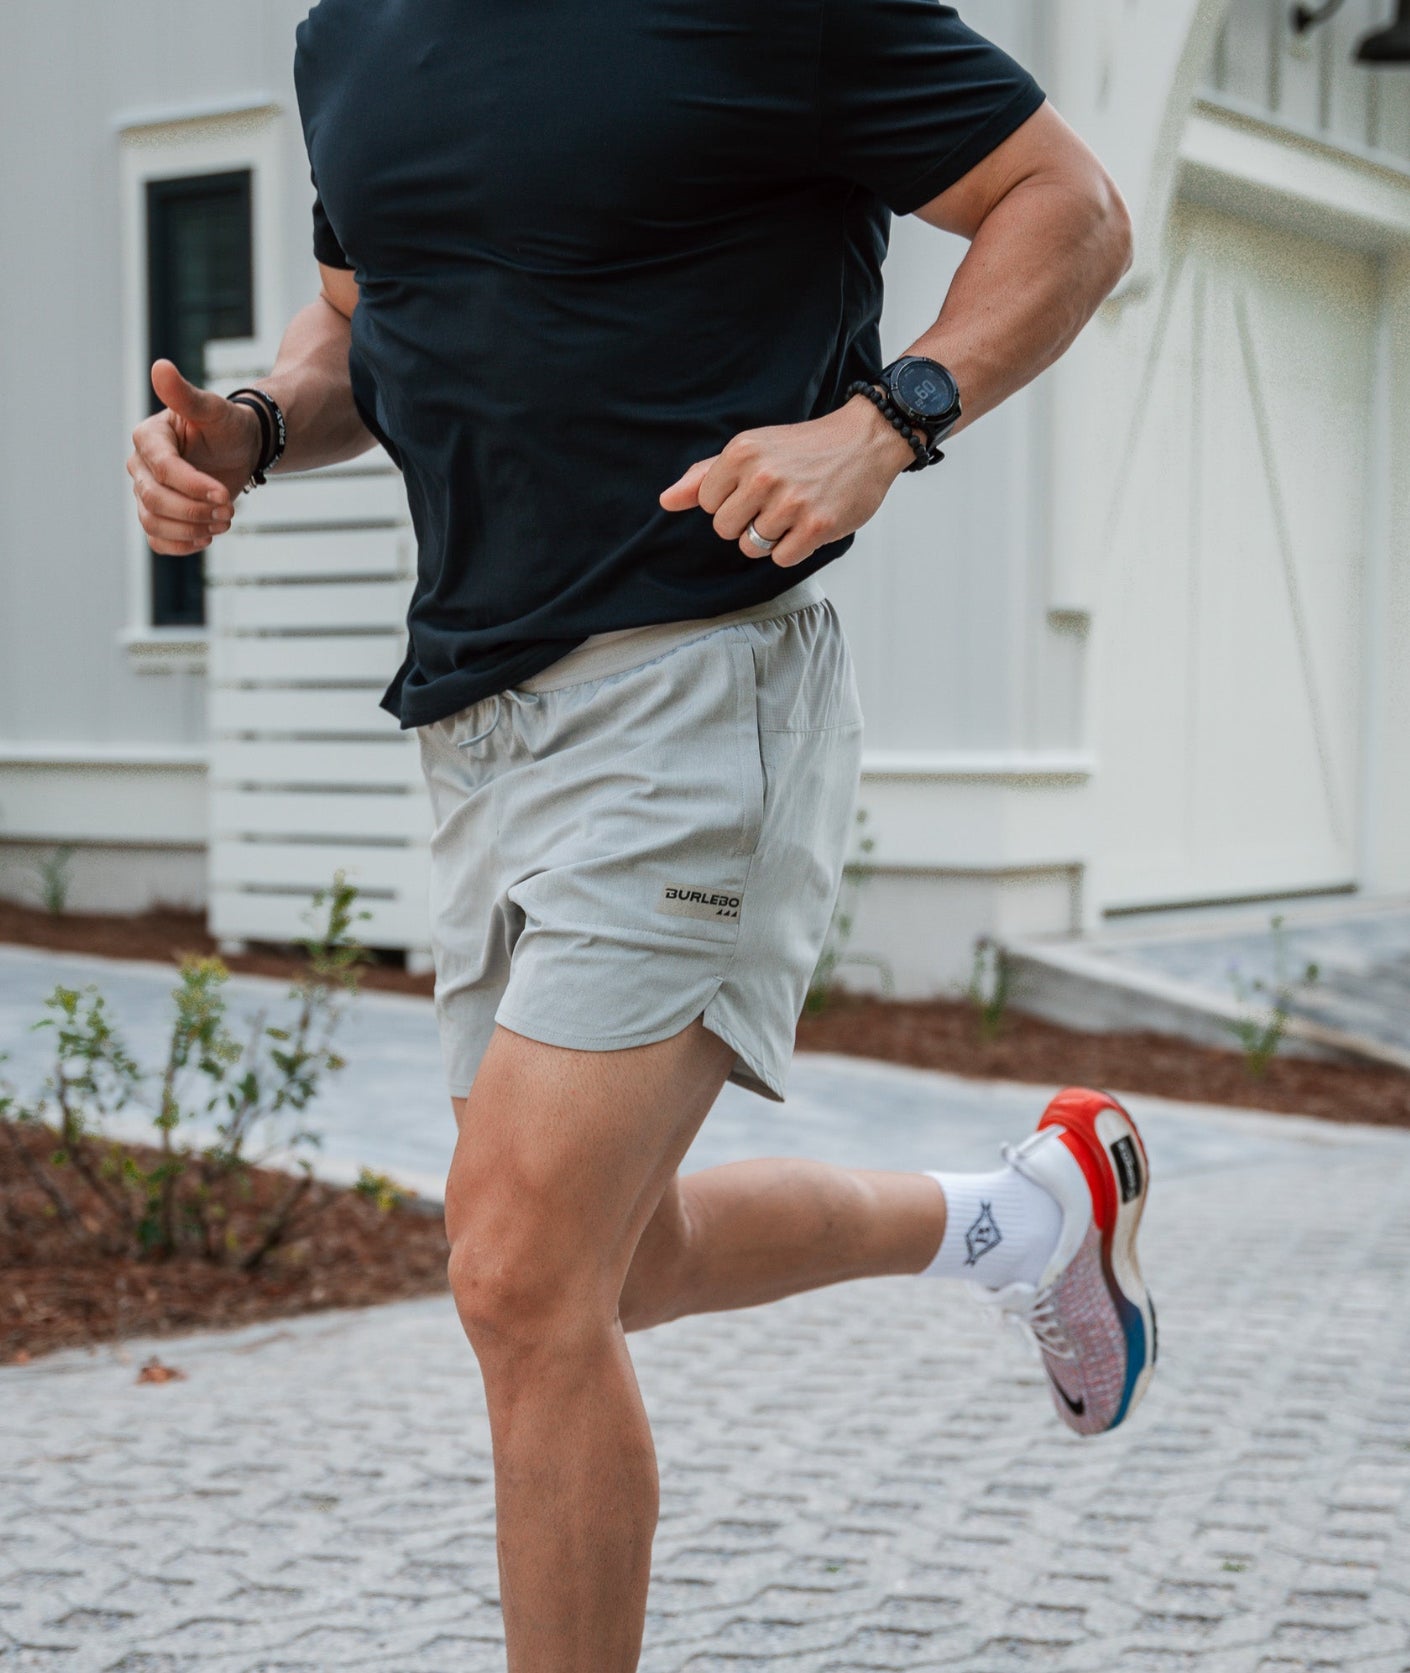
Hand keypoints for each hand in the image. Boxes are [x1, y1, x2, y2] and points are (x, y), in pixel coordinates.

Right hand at [126, 360, 263, 554]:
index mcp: (149, 437)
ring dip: (191, 530)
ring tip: (223, 523)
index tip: (225, 496)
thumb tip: (160, 366)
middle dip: (195, 511)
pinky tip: (206, 538)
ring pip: (153, 523)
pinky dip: (180, 546)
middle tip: (229, 512)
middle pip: (155, 500)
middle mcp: (140, 465)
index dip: (193, 486)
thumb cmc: (228, 426)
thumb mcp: (214, 410)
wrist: (240, 449)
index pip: (163, 470)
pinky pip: (157, 540)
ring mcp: (146, 491)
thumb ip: (187, 395)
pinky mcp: (158, 514)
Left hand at [659, 394, 915, 567]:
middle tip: (776, 500)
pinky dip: (792, 548)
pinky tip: (808, 524)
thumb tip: (665, 502)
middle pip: (724, 529)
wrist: (865, 440)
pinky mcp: (816, 527)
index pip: (705, 504)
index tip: (755, 486)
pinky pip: (780, 559)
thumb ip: (704, 475)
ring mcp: (790, 503)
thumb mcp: (751, 449)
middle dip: (746, 522)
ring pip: (751, 547)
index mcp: (741, 452)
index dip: (729, 501)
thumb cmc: (803, 448)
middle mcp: (762, 476)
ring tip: (794, 510)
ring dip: (771, 536)